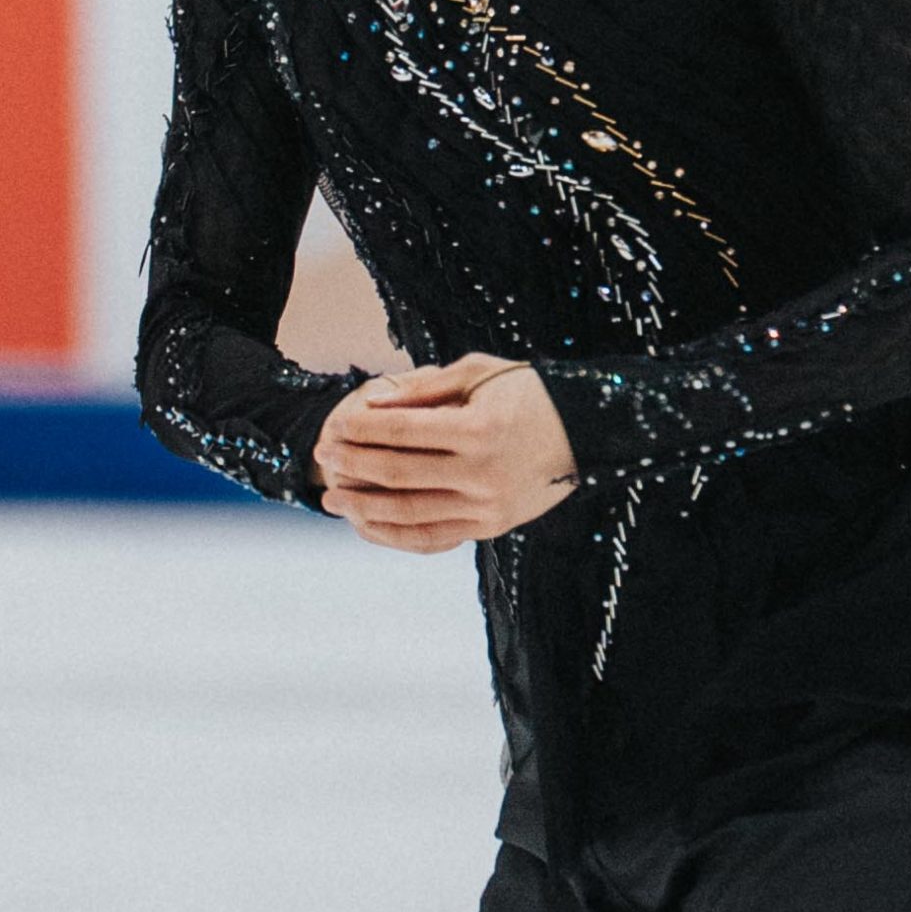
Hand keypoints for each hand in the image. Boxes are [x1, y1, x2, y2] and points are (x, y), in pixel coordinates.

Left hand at [311, 353, 579, 552]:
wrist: (588, 430)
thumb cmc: (528, 391)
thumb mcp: (480, 372)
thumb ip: (426, 389)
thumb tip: (374, 403)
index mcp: (478, 429)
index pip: (402, 431)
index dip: (361, 429)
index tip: (332, 425)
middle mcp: (482, 474)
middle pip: (398, 474)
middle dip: (352, 465)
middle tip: (322, 456)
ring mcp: (487, 507)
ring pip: (409, 514)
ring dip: (363, 507)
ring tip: (332, 497)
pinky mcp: (491, 528)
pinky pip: (432, 538)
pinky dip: (394, 534)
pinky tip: (366, 524)